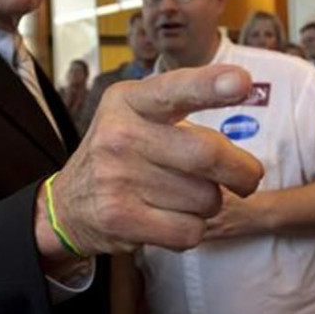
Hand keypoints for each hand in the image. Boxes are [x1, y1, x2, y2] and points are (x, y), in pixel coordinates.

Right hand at [38, 65, 263, 258]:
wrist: (67, 202)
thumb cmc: (121, 152)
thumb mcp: (135, 113)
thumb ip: (181, 103)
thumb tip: (242, 87)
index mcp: (129, 101)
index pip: (175, 89)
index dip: (211, 86)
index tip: (242, 82)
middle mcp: (120, 134)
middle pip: (208, 153)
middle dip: (242, 171)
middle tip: (247, 177)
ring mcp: (117, 178)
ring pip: (205, 198)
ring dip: (208, 203)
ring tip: (179, 196)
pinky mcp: (120, 218)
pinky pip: (190, 231)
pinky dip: (192, 230)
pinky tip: (168, 218)